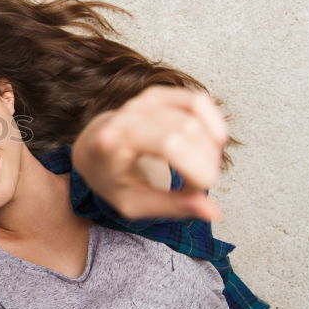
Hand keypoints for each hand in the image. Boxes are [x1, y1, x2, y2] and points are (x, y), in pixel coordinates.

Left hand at [71, 86, 228, 220]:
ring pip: (193, 114)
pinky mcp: (157, 96)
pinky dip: (213, 120)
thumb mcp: (133, 204)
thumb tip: (214, 213)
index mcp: (112, 142)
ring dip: (210, 144)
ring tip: (205, 166)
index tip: (200, 190)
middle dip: (205, 159)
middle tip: (200, 184)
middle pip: (186, 129)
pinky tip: (217, 141)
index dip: (195, 166)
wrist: (91, 152)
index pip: (169, 144)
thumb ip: (171, 207)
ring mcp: (141, 102)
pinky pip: (195, 100)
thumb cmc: (111, 180)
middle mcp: (126, 116)